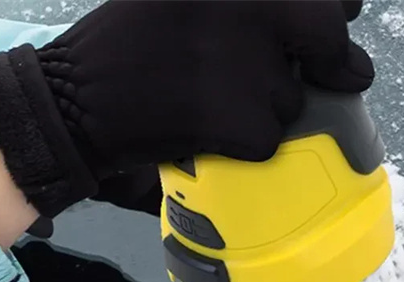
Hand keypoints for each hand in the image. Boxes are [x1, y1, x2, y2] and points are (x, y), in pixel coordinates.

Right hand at [0, 0, 373, 217]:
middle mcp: (246, 5)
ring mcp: (244, 61)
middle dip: (332, 61)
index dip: (332, 10)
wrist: (69, 102)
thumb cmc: (122, 44)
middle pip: (326, 33)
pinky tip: (206, 134)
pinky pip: (268, 139)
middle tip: (331, 76)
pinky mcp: (238, 117)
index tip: (326, 25)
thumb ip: (240, 6)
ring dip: (266, 108)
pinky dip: (243, 146)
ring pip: (293, 97)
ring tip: (215, 106)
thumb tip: (334, 8)